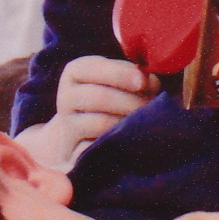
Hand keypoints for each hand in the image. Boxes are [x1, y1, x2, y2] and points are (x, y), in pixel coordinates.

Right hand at [17, 55, 153, 173]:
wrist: (79, 135)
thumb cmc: (109, 99)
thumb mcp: (116, 80)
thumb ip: (132, 76)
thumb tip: (149, 81)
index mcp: (75, 72)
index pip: (92, 68)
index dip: (119, 74)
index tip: (142, 81)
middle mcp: (66, 96)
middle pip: (99, 97)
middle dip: (131, 102)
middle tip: (152, 106)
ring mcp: (67, 125)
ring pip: (100, 123)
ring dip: (127, 123)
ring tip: (145, 123)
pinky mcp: (73, 151)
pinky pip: (97, 147)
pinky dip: (116, 143)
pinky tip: (131, 140)